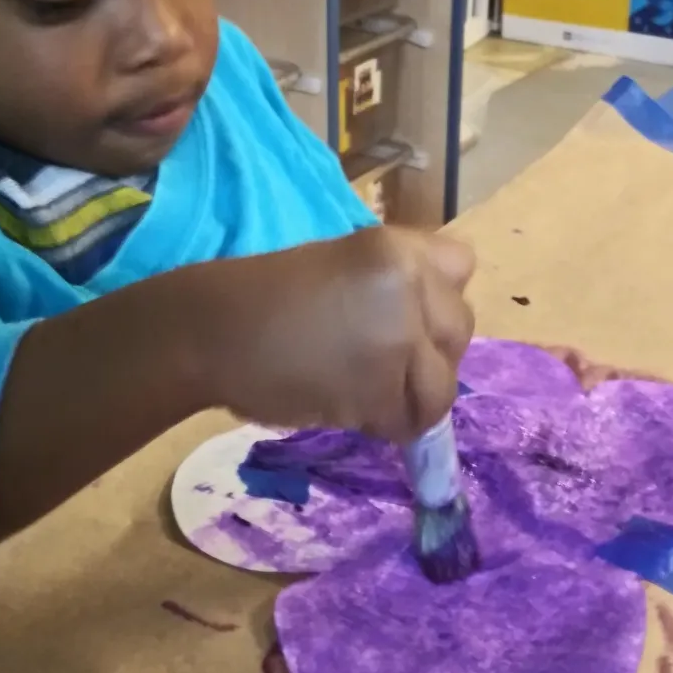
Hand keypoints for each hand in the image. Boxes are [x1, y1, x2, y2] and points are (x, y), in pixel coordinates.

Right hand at [200, 228, 474, 442]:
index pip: (462, 266)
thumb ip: (393, 284)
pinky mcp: (383, 392)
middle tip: (378, 359)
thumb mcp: (340, 263)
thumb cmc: (262, 298)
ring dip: (410, 396)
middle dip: (427, 351)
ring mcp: (401, 340)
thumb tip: (427, 322)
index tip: (403, 312)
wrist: (209, 333)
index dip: (435, 295)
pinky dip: (383, 424)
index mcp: (396, 247)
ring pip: (443, 384)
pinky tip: (347, 407)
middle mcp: (410, 287)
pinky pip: (409, 422)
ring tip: (365, 390)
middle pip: (459, 330)